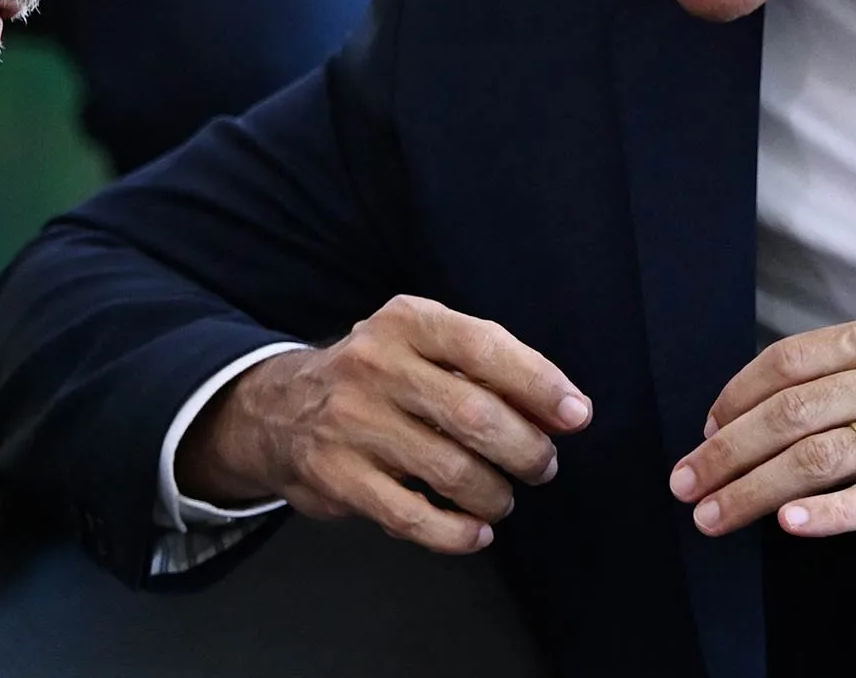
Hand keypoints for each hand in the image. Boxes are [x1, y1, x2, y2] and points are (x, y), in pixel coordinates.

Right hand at [176, 295, 591, 553]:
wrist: (279, 408)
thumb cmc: (378, 376)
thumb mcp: (420, 345)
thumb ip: (485, 367)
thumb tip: (564, 409)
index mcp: (406, 322)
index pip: (484, 346)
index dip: (539, 384)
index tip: (576, 415)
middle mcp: (374, 365)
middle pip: (474, 415)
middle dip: (525, 450)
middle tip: (541, 466)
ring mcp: (351, 422)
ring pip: (450, 470)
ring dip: (494, 494)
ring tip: (502, 498)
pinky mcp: (336, 477)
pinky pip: (412, 516)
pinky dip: (456, 533)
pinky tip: (475, 532)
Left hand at [668, 308, 855, 540]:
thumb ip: (854, 375)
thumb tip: (767, 411)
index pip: (788, 362)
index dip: (737, 397)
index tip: (707, 430)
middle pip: (790, 412)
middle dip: (726, 451)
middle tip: (687, 480)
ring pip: (818, 457)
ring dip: (753, 489)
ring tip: (714, 513)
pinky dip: (826, 514)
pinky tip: (788, 524)